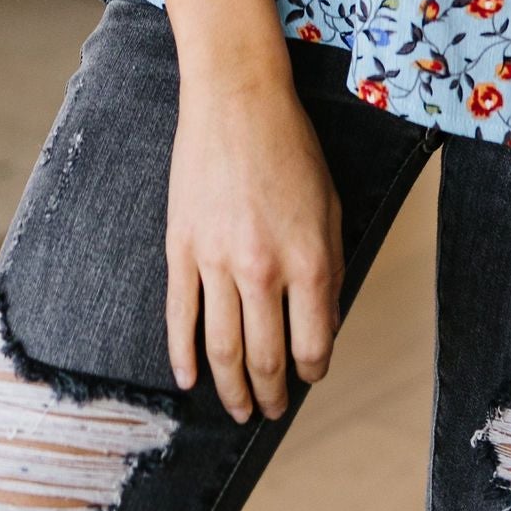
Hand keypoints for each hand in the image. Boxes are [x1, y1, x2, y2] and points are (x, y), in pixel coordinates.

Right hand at [165, 75, 343, 422]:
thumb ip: (329, 268)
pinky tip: (189, 379)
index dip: (312, 370)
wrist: (238, 99)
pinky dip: (183, 356)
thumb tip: (323, 322)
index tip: (308, 376)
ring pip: (221, 349)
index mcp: (309, 260)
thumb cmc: (291, 148)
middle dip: (271, 394)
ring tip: (238, 409)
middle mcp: (263, 269)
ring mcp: (216, 261)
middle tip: (271, 411)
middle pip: (266, 358)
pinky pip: (179, 316)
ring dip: (231, 389)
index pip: (313, 344)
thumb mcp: (331, 206)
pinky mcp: (181, 248)